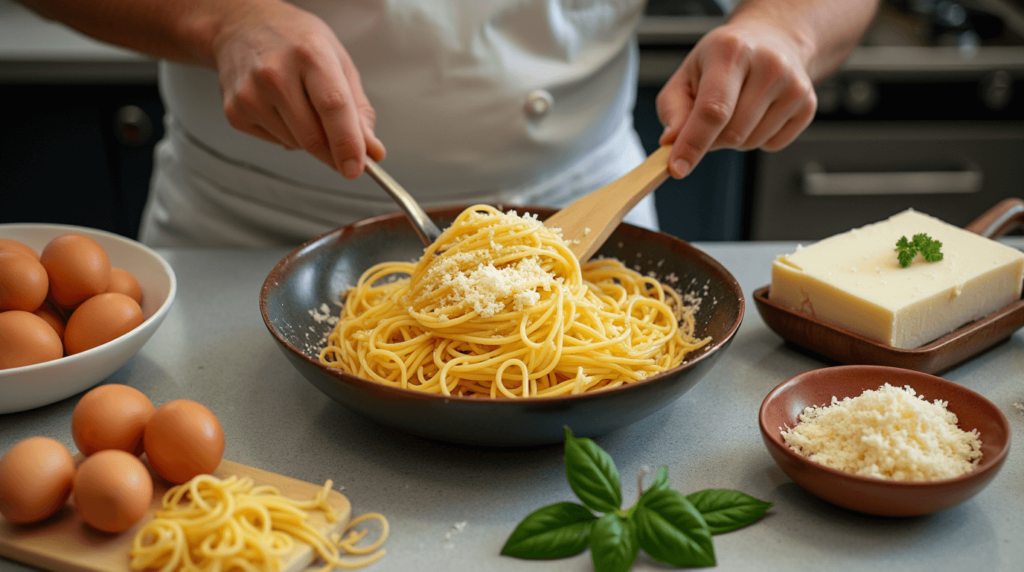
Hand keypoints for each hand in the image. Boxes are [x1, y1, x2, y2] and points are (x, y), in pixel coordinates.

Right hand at [212, 0, 383, 178]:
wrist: (242, 27)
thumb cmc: (296, 42)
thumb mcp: (338, 62)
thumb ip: (359, 109)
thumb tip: (372, 151)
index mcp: (310, 54)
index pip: (333, 106)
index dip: (347, 143)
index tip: (357, 169)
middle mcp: (276, 73)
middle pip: (313, 136)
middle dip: (333, 154)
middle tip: (344, 154)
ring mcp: (251, 94)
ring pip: (295, 144)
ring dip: (309, 139)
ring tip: (302, 105)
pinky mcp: (235, 111)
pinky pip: (275, 143)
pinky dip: (287, 135)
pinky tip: (280, 108)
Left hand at [656, 21, 816, 178]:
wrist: (771, 40)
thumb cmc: (723, 60)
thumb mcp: (687, 74)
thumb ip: (673, 110)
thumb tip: (671, 142)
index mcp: (731, 51)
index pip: (713, 109)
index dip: (693, 143)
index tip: (677, 168)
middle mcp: (769, 64)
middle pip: (732, 133)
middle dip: (711, 139)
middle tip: (707, 121)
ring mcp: (794, 85)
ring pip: (751, 142)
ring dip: (733, 139)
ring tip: (736, 108)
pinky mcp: (808, 104)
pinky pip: (772, 145)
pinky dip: (757, 139)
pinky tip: (758, 113)